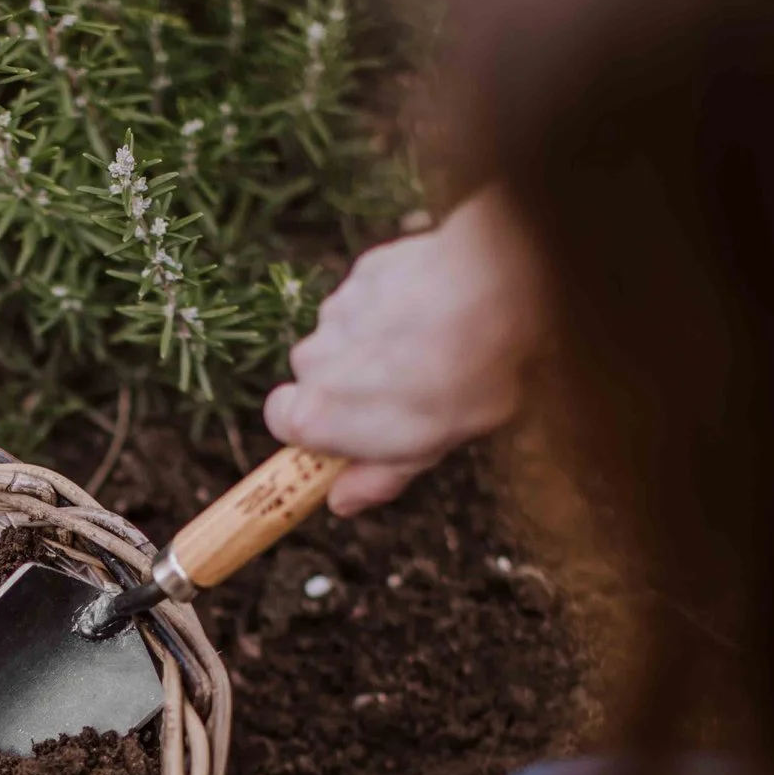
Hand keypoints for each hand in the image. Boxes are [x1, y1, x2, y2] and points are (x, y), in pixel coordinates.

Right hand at [263, 187, 546, 514]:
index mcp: (316, 415)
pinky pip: (368, 301)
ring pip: (342, 337)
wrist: (490, 290)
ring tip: (430, 352)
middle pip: (314, 378)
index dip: (316, 430)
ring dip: (372, 347)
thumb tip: (341, 501)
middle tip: (408, 394)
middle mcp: (311, 361)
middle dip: (349, 386)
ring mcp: (335, 312)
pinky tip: (433, 315)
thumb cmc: (464, 380)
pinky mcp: (363, 273)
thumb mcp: (426, 450)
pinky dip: (391, 311)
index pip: (282, 424)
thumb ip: (375, 477)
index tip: (352, 434)